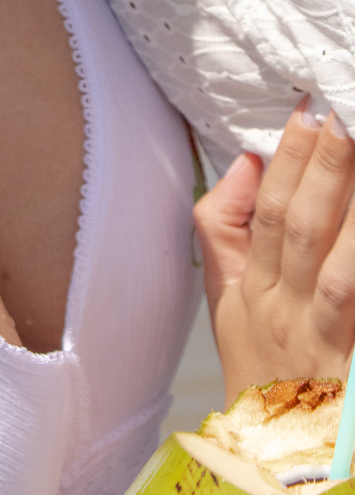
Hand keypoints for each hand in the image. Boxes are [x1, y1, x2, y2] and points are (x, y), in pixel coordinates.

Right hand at [195, 102, 354, 401]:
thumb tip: (245, 162)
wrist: (281, 454)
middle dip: (320, 168)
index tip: (305, 112)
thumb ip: (224, 225)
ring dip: (348, 208)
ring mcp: (319, 339)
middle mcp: (282, 311)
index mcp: (250, 289)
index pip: (266, 212)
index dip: (285, 160)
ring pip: (334, 266)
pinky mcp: (349, 363)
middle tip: (338, 116)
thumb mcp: (226, 299)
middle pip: (300, 229)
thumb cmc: (261, 368)